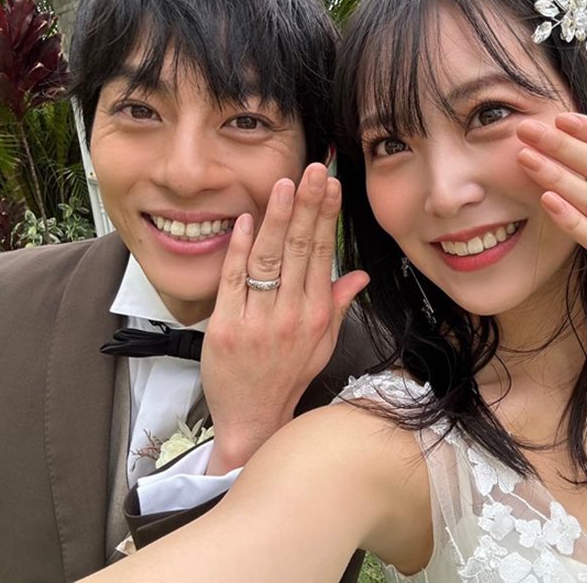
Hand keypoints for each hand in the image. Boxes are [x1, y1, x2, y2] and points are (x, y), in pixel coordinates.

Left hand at [202, 163, 368, 473]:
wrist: (252, 417)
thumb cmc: (287, 376)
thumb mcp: (322, 343)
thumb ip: (337, 304)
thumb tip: (359, 275)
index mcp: (316, 315)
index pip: (323, 255)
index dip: (327, 217)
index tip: (331, 185)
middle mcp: (291, 315)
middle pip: (301, 250)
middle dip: (308, 206)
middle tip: (314, 170)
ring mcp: (258, 320)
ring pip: (269, 260)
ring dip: (278, 219)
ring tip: (285, 185)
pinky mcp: (226, 326)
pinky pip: (233, 280)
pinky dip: (238, 249)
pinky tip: (246, 220)